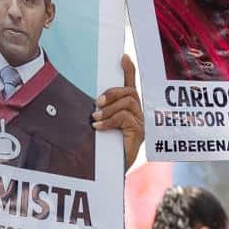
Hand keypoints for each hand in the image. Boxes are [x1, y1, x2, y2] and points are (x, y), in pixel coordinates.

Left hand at [93, 56, 143, 171]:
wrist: (109, 172)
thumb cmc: (103, 149)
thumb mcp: (99, 126)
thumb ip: (98, 113)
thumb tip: (88, 103)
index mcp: (128, 110)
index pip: (131, 86)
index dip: (129, 70)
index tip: (123, 57)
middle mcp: (138, 114)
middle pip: (130, 92)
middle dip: (112, 93)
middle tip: (97, 103)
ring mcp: (140, 124)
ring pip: (128, 102)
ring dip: (109, 108)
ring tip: (96, 118)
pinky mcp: (139, 133)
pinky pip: (125, 117)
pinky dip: (110, 120)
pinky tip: (99, 127)